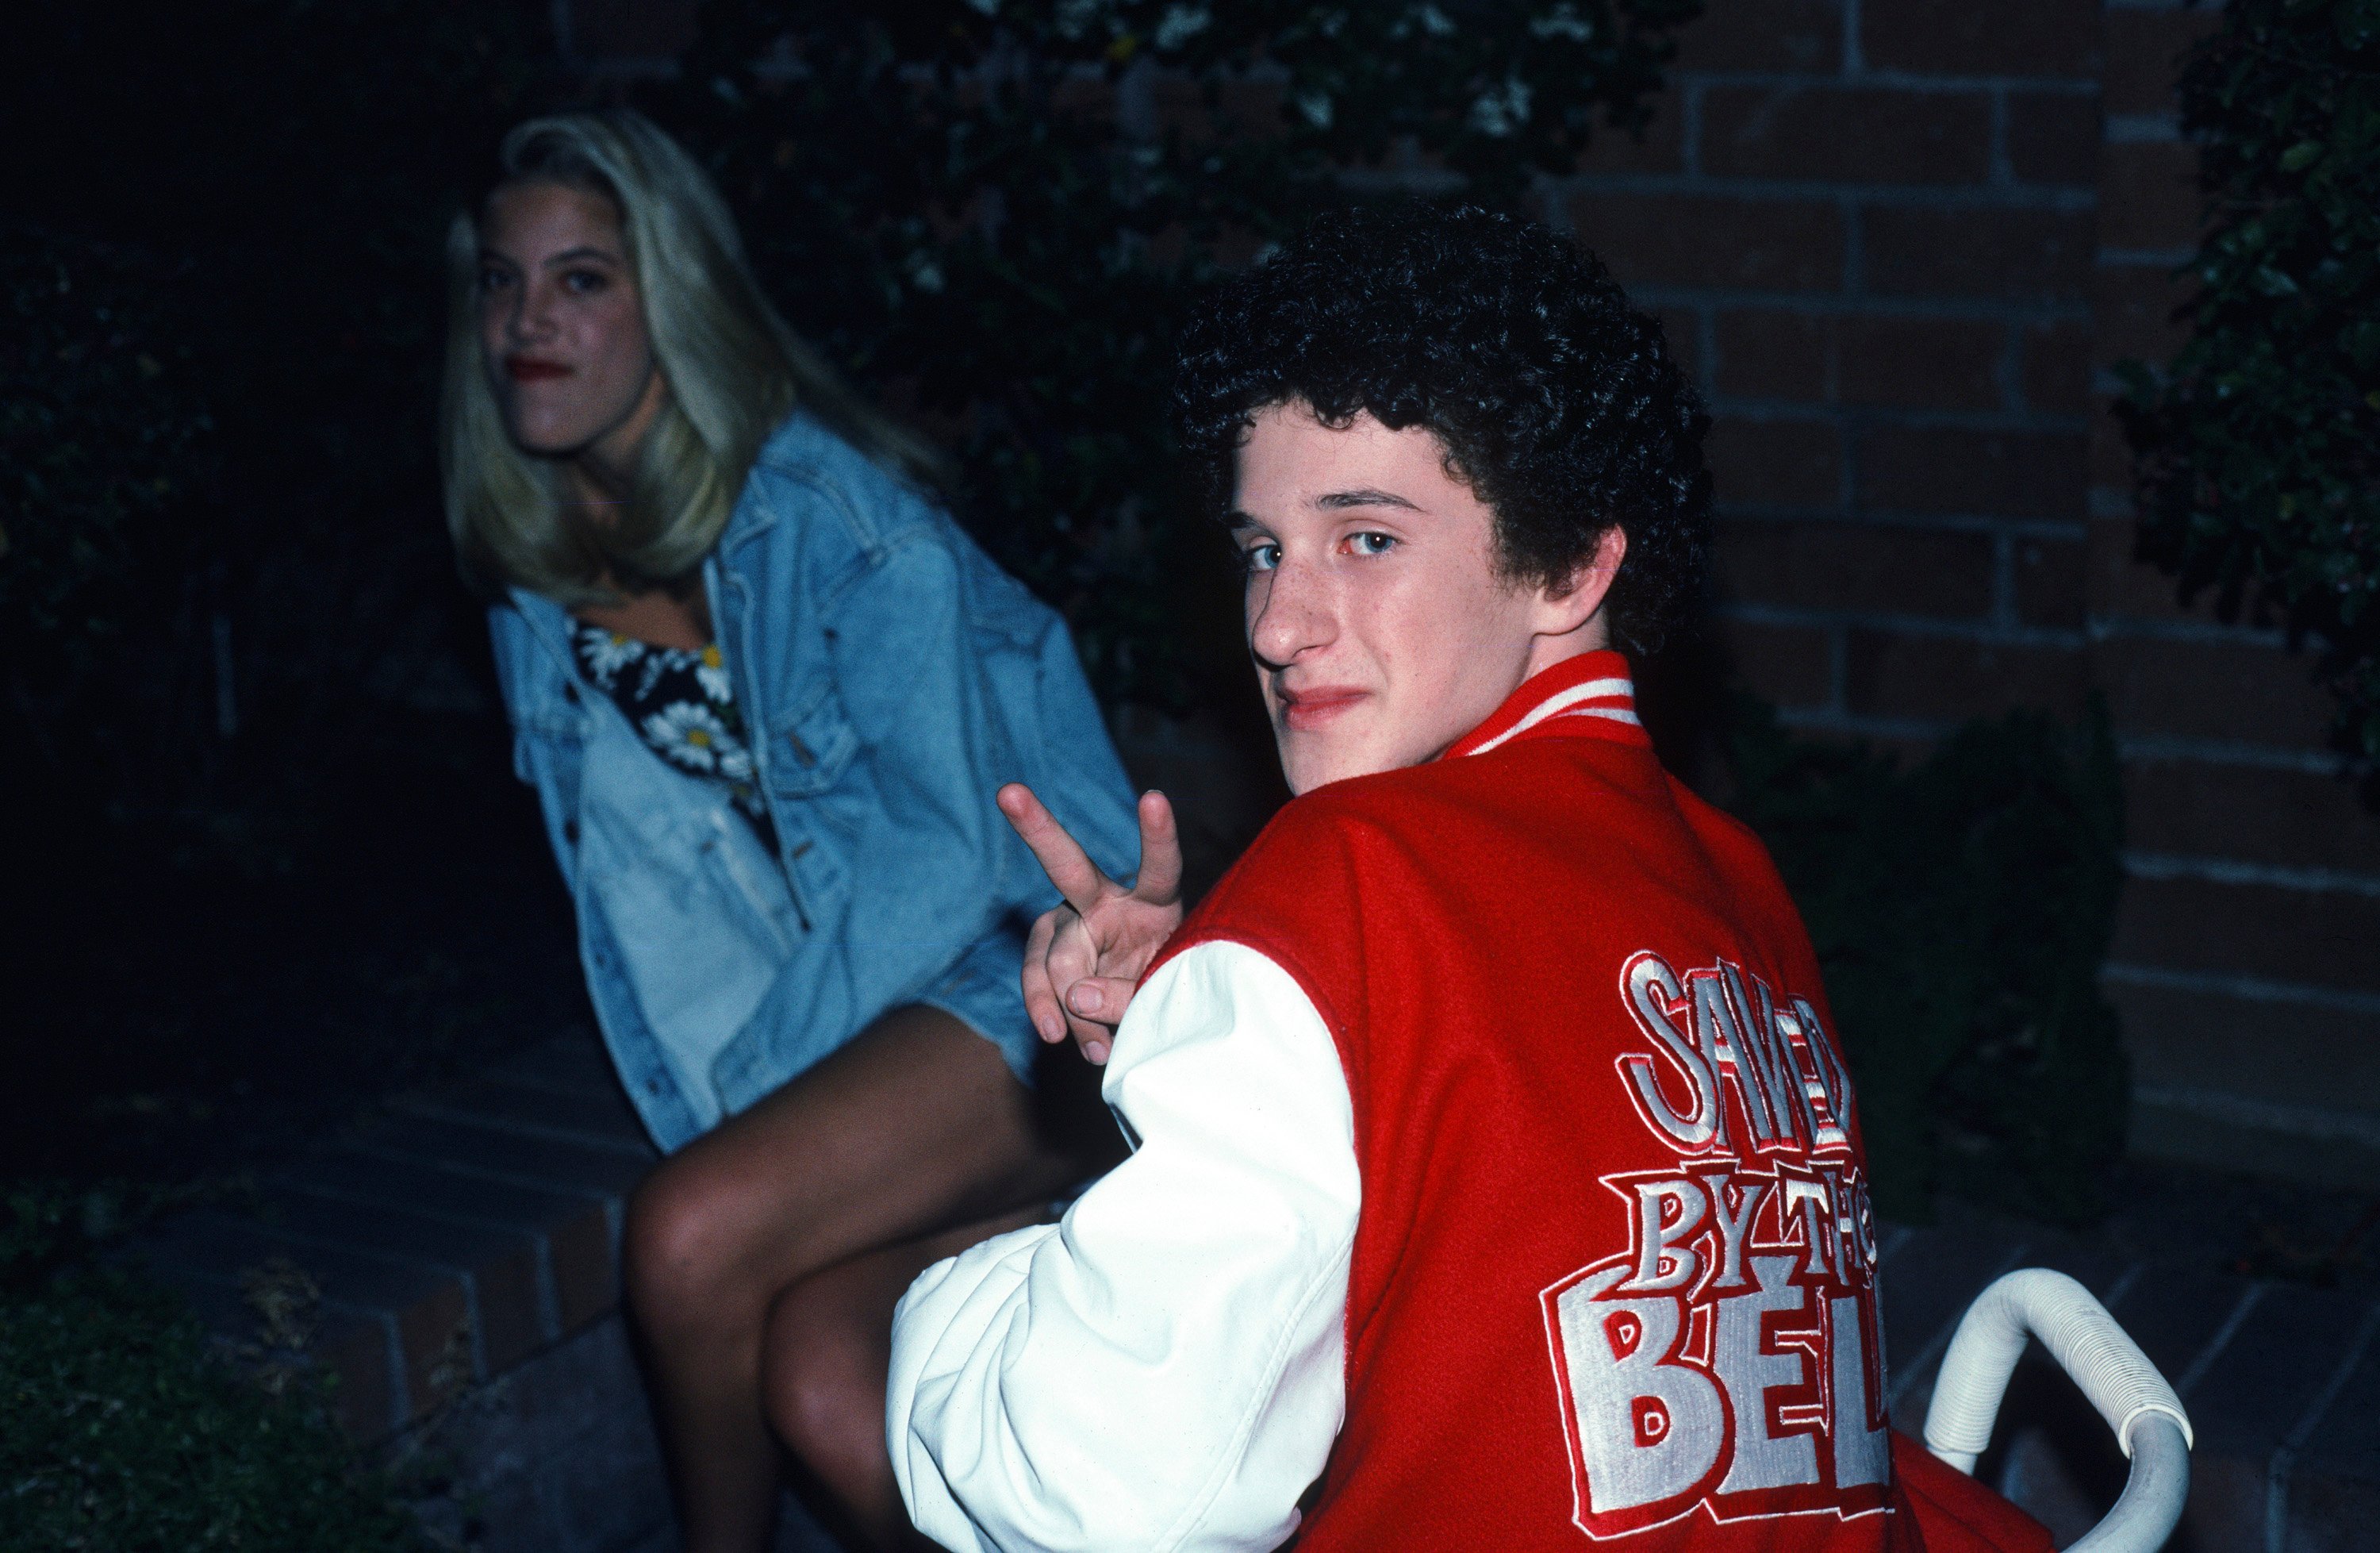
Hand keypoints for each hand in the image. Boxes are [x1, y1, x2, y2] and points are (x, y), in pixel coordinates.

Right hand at [1000, 783, 1185, 1064]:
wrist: (1149, 1014)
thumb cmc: (1165, 988)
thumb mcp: (1161, 991)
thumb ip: (1126, 996)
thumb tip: (1074, 998)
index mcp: (1152, 897)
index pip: (1158, 863)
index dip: (1157, 834)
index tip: (1153, 798)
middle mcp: (1104, 898)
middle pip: (1067, 865)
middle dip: (1038, 827)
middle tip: (1009, 793)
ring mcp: (1071, 923)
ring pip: (1053, 953)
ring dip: (1067, 1001)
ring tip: (1095, 1047)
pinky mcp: (1050, 951)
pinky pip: (1037, 977)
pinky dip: (1046, 1008)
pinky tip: (1056, 1033)